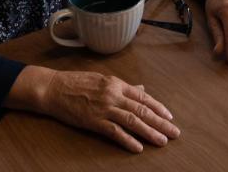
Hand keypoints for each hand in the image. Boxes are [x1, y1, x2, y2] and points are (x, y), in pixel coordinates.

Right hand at [35, 68, 179, 152]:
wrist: (53, 88)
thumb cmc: (76, 82)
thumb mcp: (102, 79)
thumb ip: (123, 86)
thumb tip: (142, 89)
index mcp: (116, 83)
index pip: (143, 96)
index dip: (159, 107)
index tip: (170, 117)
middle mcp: (113, 94)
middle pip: (142, 110)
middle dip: (160, 122)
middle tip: (174, 133)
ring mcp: (104, 108)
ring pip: (133, 121)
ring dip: (149, 132)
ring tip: (162, 141)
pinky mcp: (94, 120)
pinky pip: (115, 132)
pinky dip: (128, 140)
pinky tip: (138, 148)